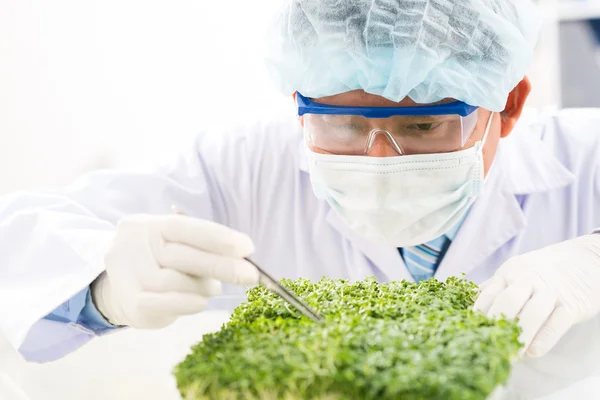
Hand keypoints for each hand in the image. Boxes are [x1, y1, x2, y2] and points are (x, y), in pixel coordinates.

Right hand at [91, 214, 258, 328]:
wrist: (115, 283)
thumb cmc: (159, 258)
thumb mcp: (173, 241)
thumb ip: (202, 244)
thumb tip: (242, 255)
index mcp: (150, 225)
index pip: (186, 228)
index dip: (218, 238)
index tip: (247, 247)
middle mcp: (137, 246)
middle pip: (184, 256)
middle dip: (223, 266)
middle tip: (251, 276)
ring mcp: (132, 275)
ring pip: (177, 282)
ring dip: (204, 286)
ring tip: (212, 287)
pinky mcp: (132, 304)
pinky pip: (165, 304)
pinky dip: (188, 303)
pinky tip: (200, 302)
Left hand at [474, 235, 599, 356]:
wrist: (587, 258)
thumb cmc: (545, 270)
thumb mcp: (517, 271)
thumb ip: (496, 286)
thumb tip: (469, 300)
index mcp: (510, 272)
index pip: (488, 294)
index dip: (478, 315)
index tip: (469, 333)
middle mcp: (528, 279)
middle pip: (507, 302)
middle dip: (495, 325)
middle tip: (487, 346)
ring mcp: (551, 290)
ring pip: (532, 313)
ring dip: (519, 335)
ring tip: (509, 354)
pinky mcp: (572, 303)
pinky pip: (557, 322)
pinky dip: (544, 338)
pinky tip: (533, 352)